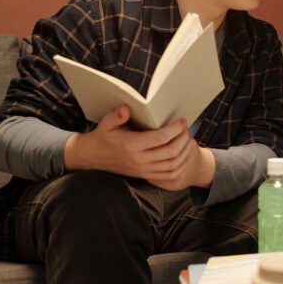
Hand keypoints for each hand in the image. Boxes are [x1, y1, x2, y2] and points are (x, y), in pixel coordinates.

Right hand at [64, 105, 215, 189]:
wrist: (93, 157)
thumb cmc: (103, 137)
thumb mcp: (106, 123)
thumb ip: (117, 116)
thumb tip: (126, 108)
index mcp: (131, 145)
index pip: (160, 138)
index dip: (175, 129)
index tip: (183, 121)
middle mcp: (139, 160)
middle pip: (170, 152)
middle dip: (183, 139)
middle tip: (187, 130)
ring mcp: (143, 170)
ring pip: (172, 165)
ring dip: (185, 153)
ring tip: (190, 141)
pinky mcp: (145, 175)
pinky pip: (168, 175)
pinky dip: (180, 166)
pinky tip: (184, 156)